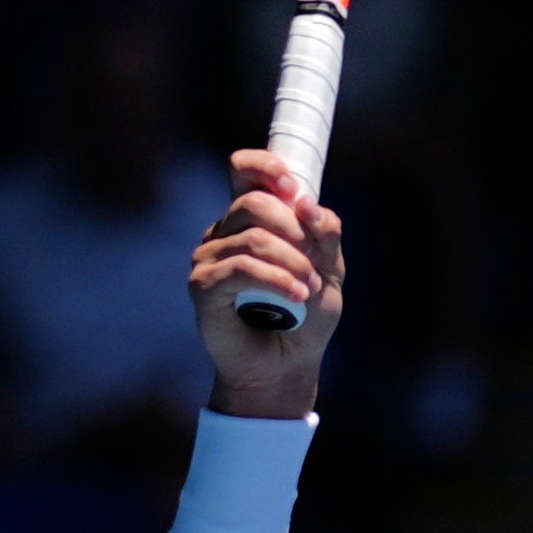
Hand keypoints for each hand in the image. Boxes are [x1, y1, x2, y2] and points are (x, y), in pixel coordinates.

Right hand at [190, 151, 345, 419]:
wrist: (288, 365)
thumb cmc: (307, 318)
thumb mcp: (330, 272)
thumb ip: (326, 234)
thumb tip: (309, 203)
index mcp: (253, 219)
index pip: (243, 171)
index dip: (265, 167)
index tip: (293, 188)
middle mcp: (225, 231)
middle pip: (254, 201)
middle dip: (295, 230)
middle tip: (316, 266)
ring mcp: (210, 256)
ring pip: (253, 237)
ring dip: (293, 263)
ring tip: (309, 290)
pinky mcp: (202, 284)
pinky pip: (240, 267)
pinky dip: (277, 280)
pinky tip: (297, 296)